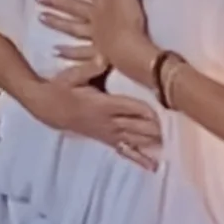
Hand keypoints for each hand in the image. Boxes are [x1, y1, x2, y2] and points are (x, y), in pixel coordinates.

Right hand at [29, 58, 161, 170]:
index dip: (148, 110)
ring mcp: (107, 133)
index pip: (131, 108)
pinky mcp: (105, 139)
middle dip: (155, 129)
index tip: (164, 110)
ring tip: (170, 145)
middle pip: (137, 126)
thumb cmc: (61, 87)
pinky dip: (139, 158)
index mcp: (102, 104)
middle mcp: (107, 122)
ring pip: (134, 139)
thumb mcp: (73, 74)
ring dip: (151, 142)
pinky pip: (124, 150)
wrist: (46, 107)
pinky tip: (152, 166)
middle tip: (176, 130)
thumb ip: (90, 67)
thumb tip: (105, 57)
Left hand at [37, 0, 156, 87]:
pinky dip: (68, 52)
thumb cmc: (130, 17)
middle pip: (72, 7)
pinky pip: (80, 53)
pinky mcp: (98, 54)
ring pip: (72, 28)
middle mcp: (94, 16)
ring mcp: (94, 36)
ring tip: (41, 18)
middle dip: (55, 1)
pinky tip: (55, 51)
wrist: (129, 48)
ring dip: (57, 23)